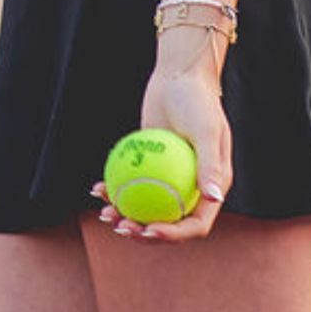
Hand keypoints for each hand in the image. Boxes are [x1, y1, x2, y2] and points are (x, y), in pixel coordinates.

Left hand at [94, 53, 231, 244]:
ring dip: (126, 215)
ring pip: (146, 206)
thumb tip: (213, 199)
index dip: (174, 235)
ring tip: (105, 213)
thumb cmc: (198, 101)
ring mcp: (168, 178)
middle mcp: (190, 188)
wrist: (179, 76)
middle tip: (122, 226)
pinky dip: (115, 188)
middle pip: (167, 222)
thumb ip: (210, 164)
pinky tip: (97, 188)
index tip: (150, 230)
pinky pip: (131, 182)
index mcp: (210, 189)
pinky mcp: (149, 165)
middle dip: (144, 233)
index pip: (195, 224)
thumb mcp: (207, 130)